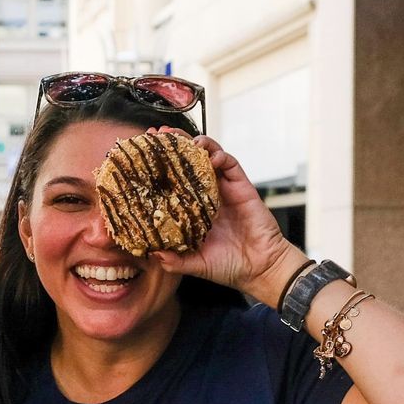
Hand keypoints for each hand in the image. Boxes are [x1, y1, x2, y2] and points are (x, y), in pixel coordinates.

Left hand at [148, 131, 296, 296]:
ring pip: (209, 156)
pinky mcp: (242, 187)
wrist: (260, 269)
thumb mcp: (195, 264)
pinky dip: (220, 156)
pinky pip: (231, 165)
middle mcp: (206, 195)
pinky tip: (211, 156)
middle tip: (158, 133)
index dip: (159, 166)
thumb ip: (175, 260)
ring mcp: (224, 189)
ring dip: (196, 144)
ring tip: (183, 139)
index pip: (172, 180)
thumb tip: (153, 253)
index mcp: (193, 209)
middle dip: (174, 144)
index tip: (143, 154)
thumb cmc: (229, 266)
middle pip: (188, 161)